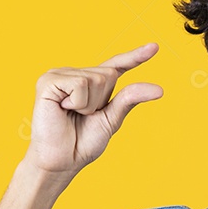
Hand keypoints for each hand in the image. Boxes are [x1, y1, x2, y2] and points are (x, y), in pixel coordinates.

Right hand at [21, 43, 162, 177]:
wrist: (62, 161)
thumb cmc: (82, 142)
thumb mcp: (112, 119)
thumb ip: (130, 100)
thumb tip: (159, 89)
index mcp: (90, 83)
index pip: (116, 66)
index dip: (135, 57)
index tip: (155, 47)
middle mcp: (74, 74)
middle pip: (108, 74)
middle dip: (101, 100)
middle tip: (82, 116)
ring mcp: (59, 75)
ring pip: (95, 79)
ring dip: (88, 104)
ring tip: (71, 114)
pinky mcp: (48, 81)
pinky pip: (79, 84)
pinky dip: (77, 102)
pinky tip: (62, 110)